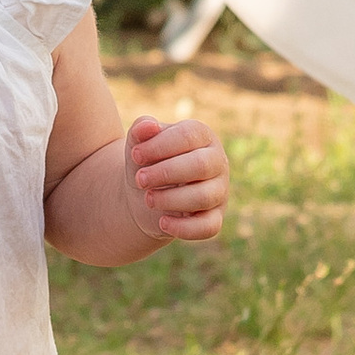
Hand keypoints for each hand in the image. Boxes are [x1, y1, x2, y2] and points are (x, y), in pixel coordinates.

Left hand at [123, 113, 227, 243]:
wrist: (144, 193)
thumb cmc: (146, 161)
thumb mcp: (139, 143)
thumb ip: (141, 129)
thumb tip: (148, 126)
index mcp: (202, 136)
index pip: (188, 136)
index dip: (159, 146)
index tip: (135, 155)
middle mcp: (217, 162)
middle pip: (201, 165)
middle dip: (166, 173)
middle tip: (139, 179)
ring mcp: (219, 191)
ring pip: (203, 197)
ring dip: (171, 199)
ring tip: (147, 199)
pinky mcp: (215, 218)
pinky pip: (209, 227)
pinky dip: (184, 228)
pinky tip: (162, 222)